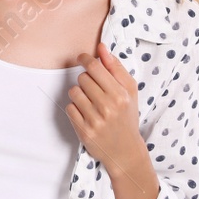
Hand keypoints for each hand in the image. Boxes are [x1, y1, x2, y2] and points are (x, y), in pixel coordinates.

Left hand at [66, 42, 146, 172]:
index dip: (86, 59)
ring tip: (90, 102)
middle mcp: (108, 107)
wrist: (125, 150)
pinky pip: (69, 108)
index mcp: (120, 94)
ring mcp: (95, 120)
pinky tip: (86, 114)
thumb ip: (116, 68)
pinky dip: (75, 108)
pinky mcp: (83, 131)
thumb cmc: (127, 117)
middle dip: (86, 80)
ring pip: (74, 92)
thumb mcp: (129, 91)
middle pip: (83, 78)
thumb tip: (101, 47)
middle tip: (95, 90)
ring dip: (79, 94)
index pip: (95, 67)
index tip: (83, 58)